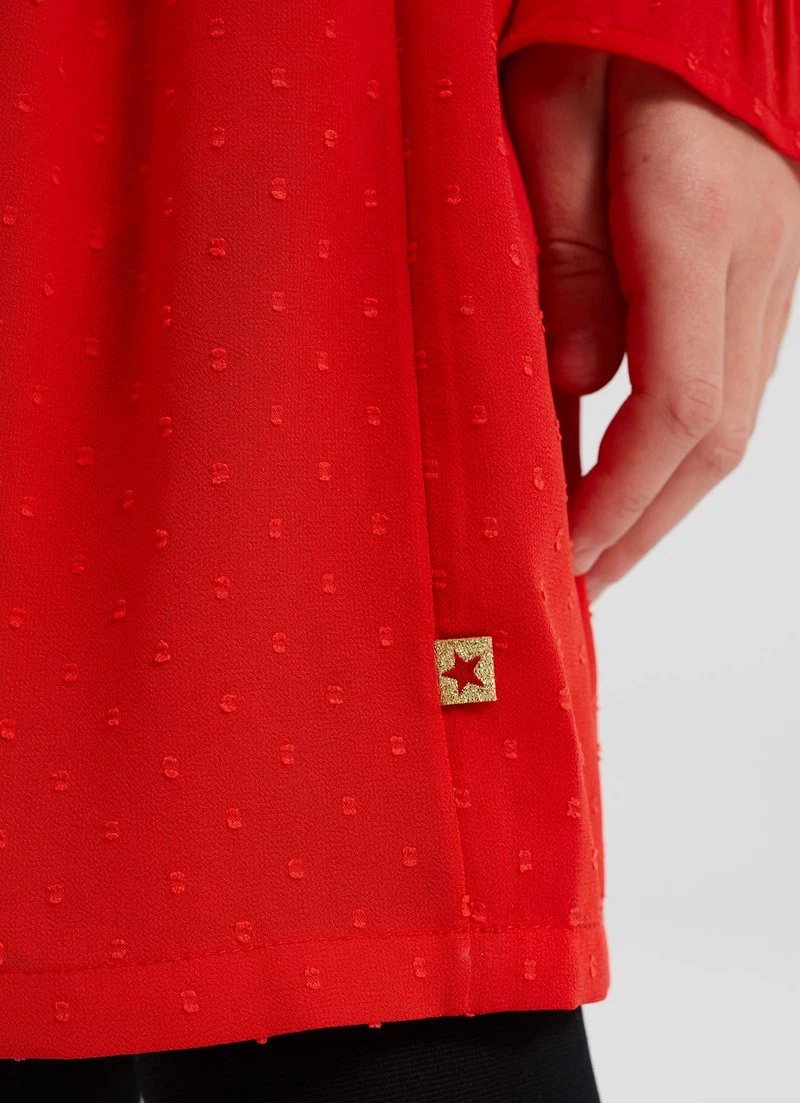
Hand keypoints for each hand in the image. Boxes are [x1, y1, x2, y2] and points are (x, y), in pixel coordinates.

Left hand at [502, 48, 799, 598]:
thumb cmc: (608, 24)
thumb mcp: (548, 117)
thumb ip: (565, 256)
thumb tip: (578, 383)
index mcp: (697, 223)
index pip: (674, 410)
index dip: (618, 501)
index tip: (562, 556)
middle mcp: (757, 260)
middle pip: (713, 441)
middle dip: (641, 528)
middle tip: (577, 590)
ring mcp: (771, 268)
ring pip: (727, 423)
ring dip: (660, 500)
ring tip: (595, 554)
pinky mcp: (761, 269)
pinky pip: (722, 383)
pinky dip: (673, 449)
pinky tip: (625, 476)